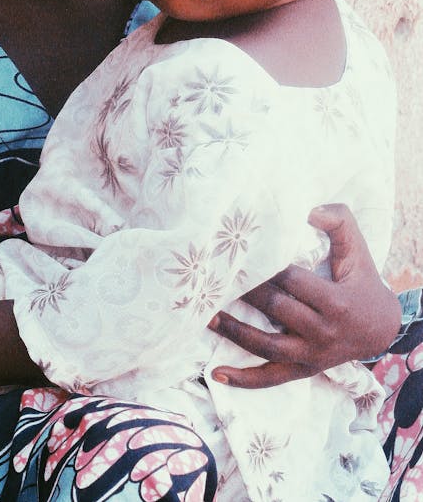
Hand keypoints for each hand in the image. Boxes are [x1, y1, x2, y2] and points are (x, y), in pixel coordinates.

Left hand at [208, 203, 401, 389]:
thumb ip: (339, 222)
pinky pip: (270, 379)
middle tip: (217, 276)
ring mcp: (311, 356)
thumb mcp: (357, 249)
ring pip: (267, 347)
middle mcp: (322, 332)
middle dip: (247, 293)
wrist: (381, 328)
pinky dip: (244, 379)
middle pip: (277, 310)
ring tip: (207, 315)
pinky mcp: (303, 370)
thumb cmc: (362, 281)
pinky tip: (217, 373)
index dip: (267, 267)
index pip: (292, 282)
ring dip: (235, 332)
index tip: (242, 253)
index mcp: (335, 302)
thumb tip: (311, 211)